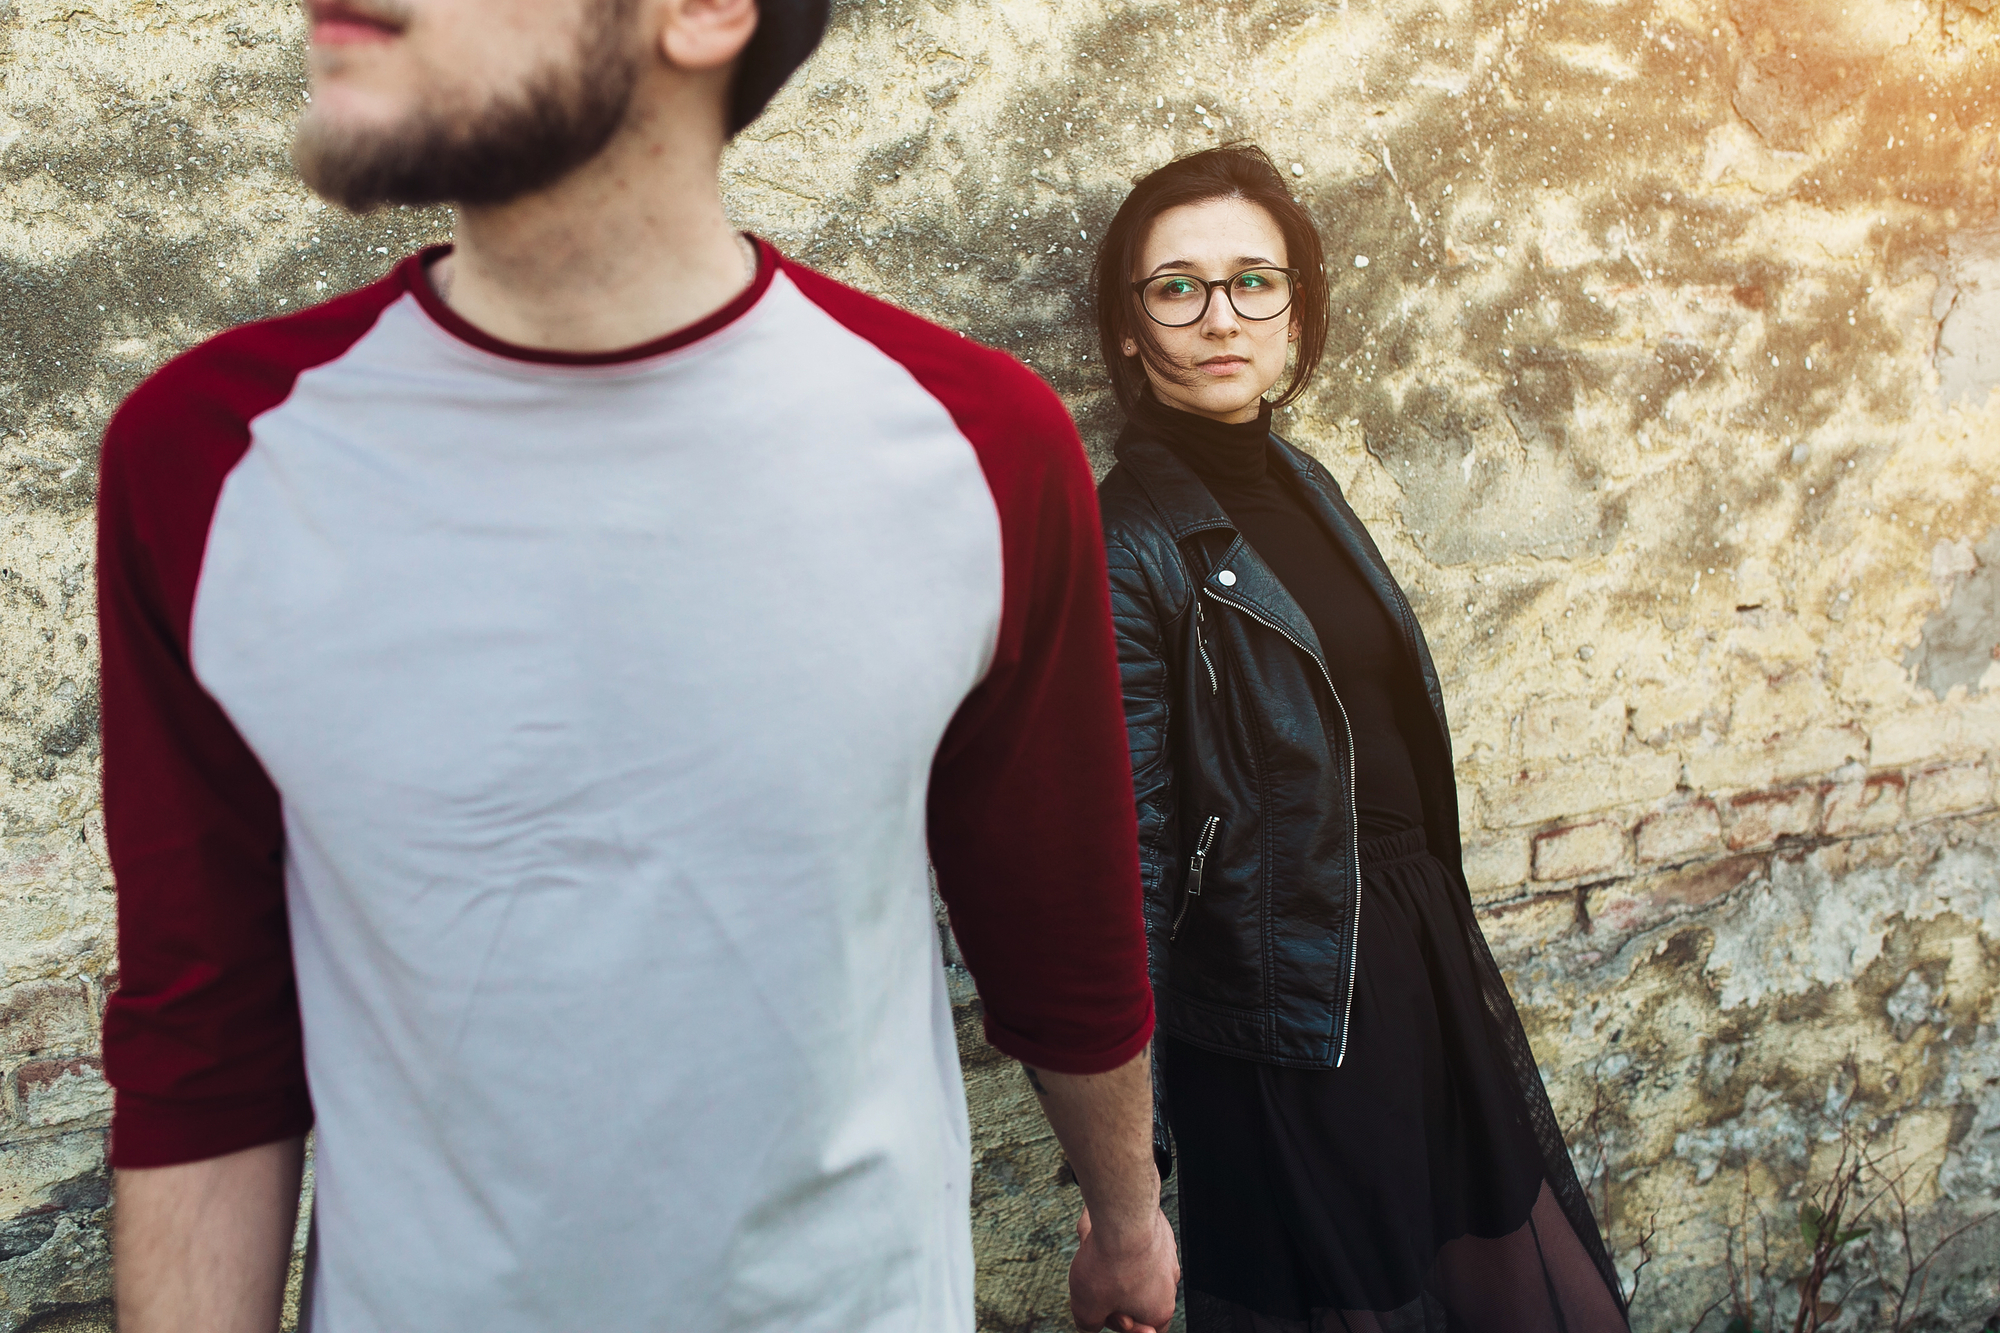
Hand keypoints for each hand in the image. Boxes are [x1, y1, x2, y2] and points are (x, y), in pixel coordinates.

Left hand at [1069, 1203, 1178, 1332]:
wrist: (1124, 1216)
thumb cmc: (1110, 1264)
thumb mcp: (1087, 1308)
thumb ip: (1089, 1323)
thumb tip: (1089, 1323)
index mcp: (1159, 1311)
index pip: (1148, 1331)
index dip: (1121, 1324)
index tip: (1104, 1313)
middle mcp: (1169, 1284)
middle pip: (1135, 1297)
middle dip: (1110, 1290)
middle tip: (1094, 1282)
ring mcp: (1167, 1256)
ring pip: (1131, 1266)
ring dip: (1109, 1262)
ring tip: (1092, 1252)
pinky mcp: (1159, 1232)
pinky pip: (1132, 1242)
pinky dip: (1114, 1240)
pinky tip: (1098, 1234)